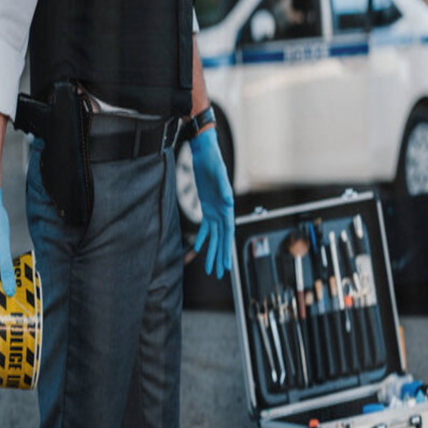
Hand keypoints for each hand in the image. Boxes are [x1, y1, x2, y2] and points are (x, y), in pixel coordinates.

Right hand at [0, 185, 15, 318]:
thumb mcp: (3, 250)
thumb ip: (7, 271)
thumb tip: (10, 293)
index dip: (0, 316)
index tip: (15, 319)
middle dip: (3, 310)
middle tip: (23, 312)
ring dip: (5, 299)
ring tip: (24, 300)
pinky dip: (4, 288)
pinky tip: (18, 285)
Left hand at [190, 127, 234, 278]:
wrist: (205, 153)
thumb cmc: (213, 162)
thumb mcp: (218, 174)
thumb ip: (223, 188)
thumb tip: (228, 202)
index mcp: (227, 207)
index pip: (228, 234)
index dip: (227, 250)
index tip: (227, 265)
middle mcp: (222, 211)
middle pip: (222, 240)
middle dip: (221, 257)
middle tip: (220, 274)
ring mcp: (214, 210)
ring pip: (214, 237)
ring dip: (212, 252)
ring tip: (210, 268)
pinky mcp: (206, 207)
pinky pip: (204, 228)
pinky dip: (201, 238)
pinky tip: (198, 249)